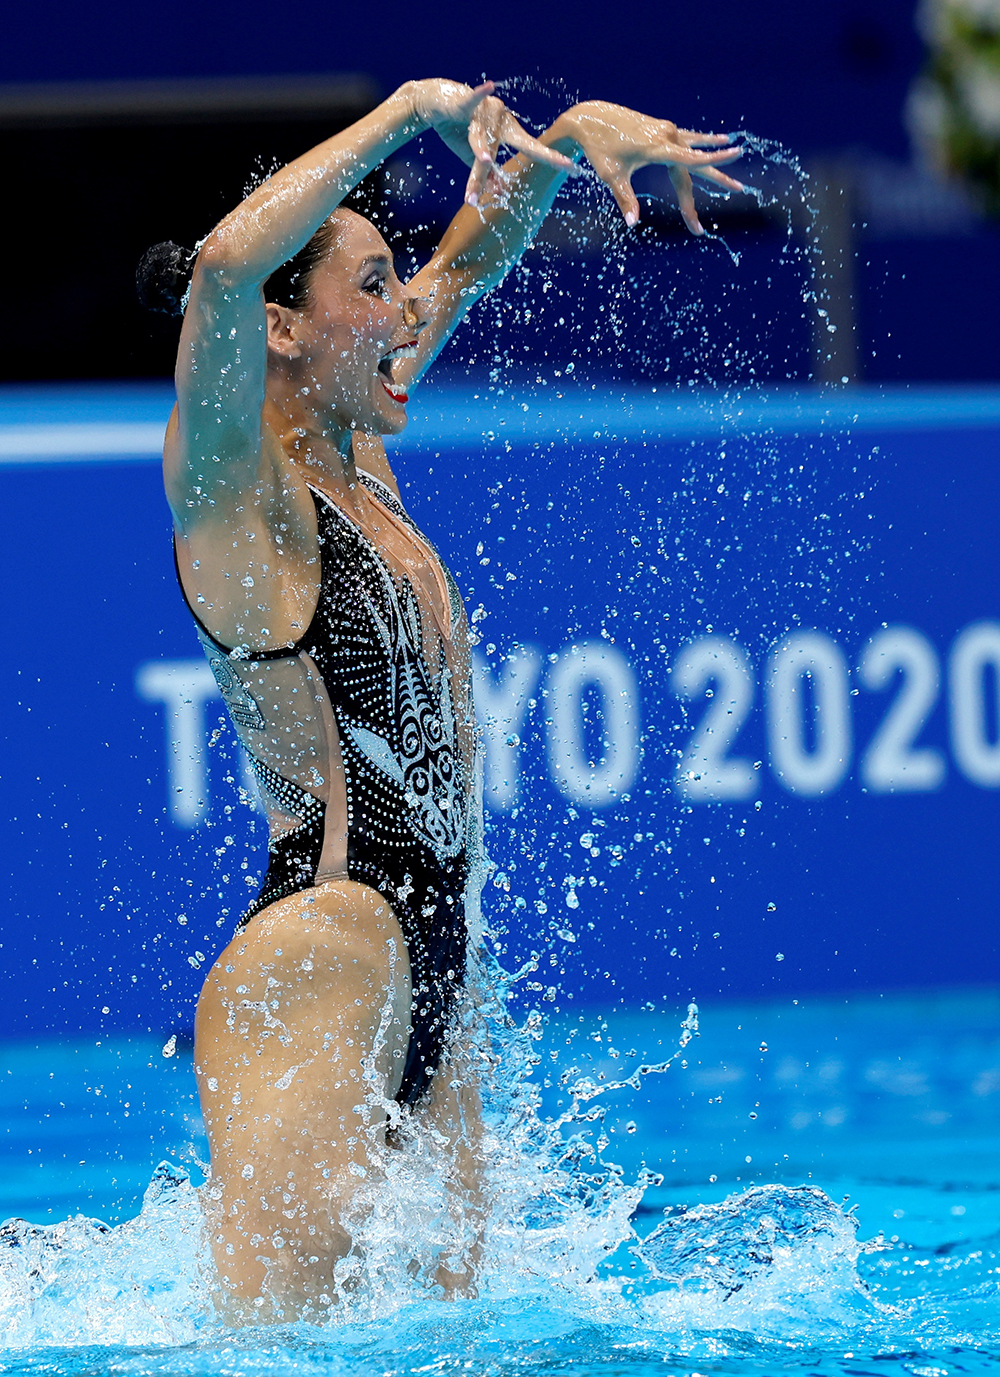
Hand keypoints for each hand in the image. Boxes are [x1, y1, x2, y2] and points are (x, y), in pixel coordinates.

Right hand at [408, 79, 579, 206]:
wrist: (435, 103)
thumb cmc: (458, 128)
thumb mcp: (474, 155)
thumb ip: (487, 174)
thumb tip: (499, 193)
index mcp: (508, 133)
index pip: (532, 150)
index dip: (550, 160)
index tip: (573, 170)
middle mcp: (502, 121)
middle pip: (521, 145)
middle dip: (544, 155)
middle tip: (567, 165)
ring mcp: (486, 111)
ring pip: (482, 141)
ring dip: (479, 155)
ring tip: (485, 163)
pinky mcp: (465, 103)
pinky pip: (472, 101)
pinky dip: (479, 94)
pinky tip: (488, 86)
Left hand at [559, 101, 744, 233]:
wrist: (591, 119)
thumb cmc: (599, 150)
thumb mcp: (611, 176)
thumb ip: (625, 199)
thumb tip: (632, 225)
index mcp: (658, 147)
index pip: (692, 159)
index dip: (714, 161)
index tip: (735, 156)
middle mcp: (667, 135)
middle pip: (695, 163)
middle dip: (715, 179)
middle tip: (739, 189)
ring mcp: (666, 129)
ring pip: (693, 151)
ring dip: (713, 161)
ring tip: (736, 163)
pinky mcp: (661, 128)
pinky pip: (688, 138)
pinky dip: (703, 142)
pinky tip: (720, 139)